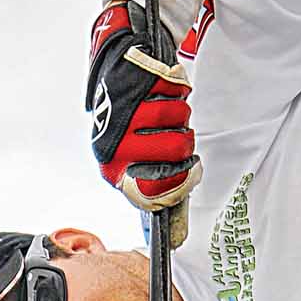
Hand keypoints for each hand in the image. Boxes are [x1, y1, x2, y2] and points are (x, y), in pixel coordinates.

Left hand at [86, 0, 201, 212]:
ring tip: (164, 108)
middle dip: (184, 140)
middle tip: (174, 131)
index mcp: (113, 170)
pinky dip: (177, 87)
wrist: (115, 71)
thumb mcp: (134, 159)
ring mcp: (123, 114)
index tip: (186, 170)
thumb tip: (176, 228)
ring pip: (178, 119)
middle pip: (176, 151)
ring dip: (180, 112)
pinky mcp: (134, 83)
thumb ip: (155, 185)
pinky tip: (160, 89)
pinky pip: (176, 90)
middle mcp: (113, 146)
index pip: (152, 192)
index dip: (179, 183)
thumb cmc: (129, 122)